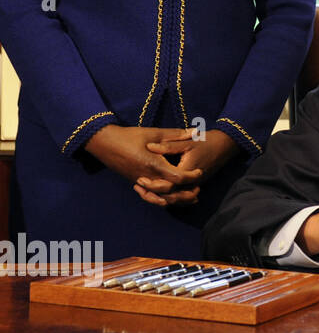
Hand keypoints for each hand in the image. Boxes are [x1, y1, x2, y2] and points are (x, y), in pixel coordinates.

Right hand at [85, 125, 202, 203]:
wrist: (104, 143)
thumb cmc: (129, 136)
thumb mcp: (153, 133)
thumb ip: (175, 134)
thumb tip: (195, 131)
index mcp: (154, 164)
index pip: (178, 177)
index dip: (191, 176)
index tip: (200, 171)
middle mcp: (148, 177)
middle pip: (171, 193)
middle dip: (187, 193)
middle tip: (199, 188)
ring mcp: (140, 182)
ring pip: (161, 198)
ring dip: (177, 200)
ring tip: (190, 198)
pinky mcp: (135, 182)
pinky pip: (149, 197)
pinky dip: (160, 200)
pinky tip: (168, 200)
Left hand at [134, 130, 241, 205]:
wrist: (225, 146)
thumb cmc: (206, 141)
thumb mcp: (187, 141)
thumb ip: (169, 145)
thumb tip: (150, 146)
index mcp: (189, 171)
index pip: (169, 184)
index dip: (153, 184)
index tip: (140, 179)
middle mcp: (193, 182)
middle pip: (171, 196)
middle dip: (154, 194)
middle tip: (138, 185)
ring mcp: (195, 185)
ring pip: (176, 199)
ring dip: (160, 197)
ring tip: (144, 190)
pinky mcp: (195, 185)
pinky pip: (181, 197)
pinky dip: (169, 197)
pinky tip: (157, 191)